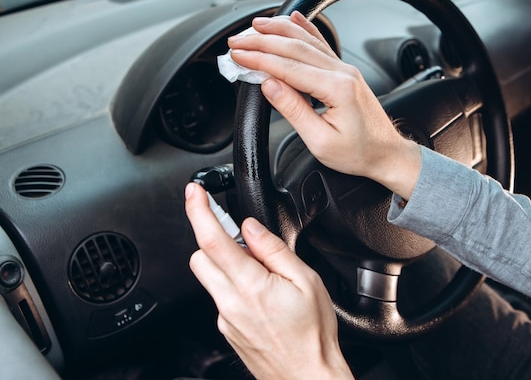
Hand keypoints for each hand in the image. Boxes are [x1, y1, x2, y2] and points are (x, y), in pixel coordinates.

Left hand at [185, 183, 353, 379]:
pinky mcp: (226, 329)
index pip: (213, 239)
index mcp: (251, 286)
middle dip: (215, 240)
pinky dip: (234, 287)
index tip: (194, 192)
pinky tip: (262, 296)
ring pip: (209, 277)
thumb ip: (274, 250)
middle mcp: (230, 303)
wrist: (307, 377)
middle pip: (200, 257)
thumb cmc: (313, 335)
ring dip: (226, 264)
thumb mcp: (306, 281)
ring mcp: (225, 318)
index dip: (199, 210)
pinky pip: (220, 297)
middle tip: (242, 240)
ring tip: (261, 272)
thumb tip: (252, 228)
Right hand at [228, 11, 421, 199]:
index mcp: (337, 89)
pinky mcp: (345, 73)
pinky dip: (305, 29)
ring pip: (308, 41)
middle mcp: (342, 73)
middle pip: (295, 48)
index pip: (288, 67)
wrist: (387, 155)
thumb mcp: (320, 141)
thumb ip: (294, 110)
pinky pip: (322, 44)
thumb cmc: (358, 153)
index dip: (259, 59)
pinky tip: (294, 19)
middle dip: (262, 41)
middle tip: (236, 40)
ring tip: (256, 25)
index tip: (238, 55)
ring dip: (279, 31)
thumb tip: (269, 85)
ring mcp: (345, 70)